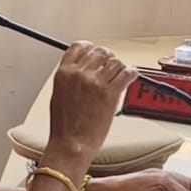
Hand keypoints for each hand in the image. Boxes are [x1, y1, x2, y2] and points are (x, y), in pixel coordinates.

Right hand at [45, 42, 137, 160]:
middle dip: (107, 58)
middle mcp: (80, 73)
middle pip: (100, 52)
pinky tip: (130, 77)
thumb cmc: (64, 126)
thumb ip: (71, 79)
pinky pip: (127, 73)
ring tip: (120, 75)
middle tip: (111, 66)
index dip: (90, 47)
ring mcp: (96, 82)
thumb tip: (84, 72)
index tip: (95, 51)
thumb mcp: (59, 95)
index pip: (79, 47)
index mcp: (64, 73)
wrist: (71, 144)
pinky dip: (131, 73)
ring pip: (115, 61)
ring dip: (119, 67)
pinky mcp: (111, 92)